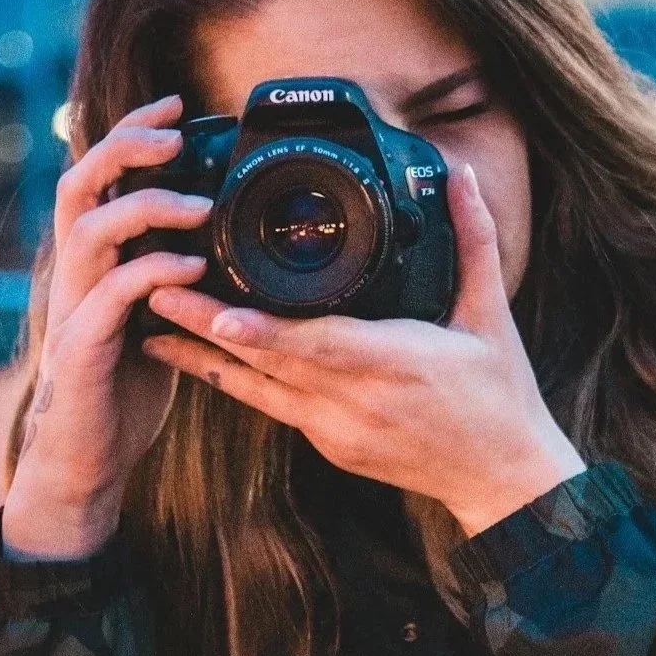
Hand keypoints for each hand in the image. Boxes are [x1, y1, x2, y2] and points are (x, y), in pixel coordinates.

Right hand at [4, 94, 212, 557]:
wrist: (88, 459)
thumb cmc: (123, 389)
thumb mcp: (154, 317)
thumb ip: (171, 273)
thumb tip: (218, 235)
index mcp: (91, 261)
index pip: (97, 177)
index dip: (131, 134)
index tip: (178, 106)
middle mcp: (74, 274)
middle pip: (78, 183)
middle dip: (124, 146)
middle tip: (174, 132)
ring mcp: (73, 307)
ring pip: (90, 229)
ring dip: (146, 206)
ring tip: (199, 205)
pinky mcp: (83, 347)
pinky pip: (112, 294)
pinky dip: (154, 271)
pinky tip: (194, 265)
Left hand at [140, 164, 585, 535]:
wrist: (502, 479)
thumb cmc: (499, 396)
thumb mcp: (491, 315)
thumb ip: (473, 241)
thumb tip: (463, 176)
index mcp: (397, 363)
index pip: (321, 346)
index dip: (265, 331)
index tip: (217, 310)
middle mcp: (357, 401)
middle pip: (270, 363)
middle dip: (208, 328)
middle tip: (154, 290)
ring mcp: (337, 429)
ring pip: (257, 390)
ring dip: (203, 358)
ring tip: (153, 324)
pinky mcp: (328, 444)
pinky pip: (270, 407)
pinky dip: (233, 381)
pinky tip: (196, 357)